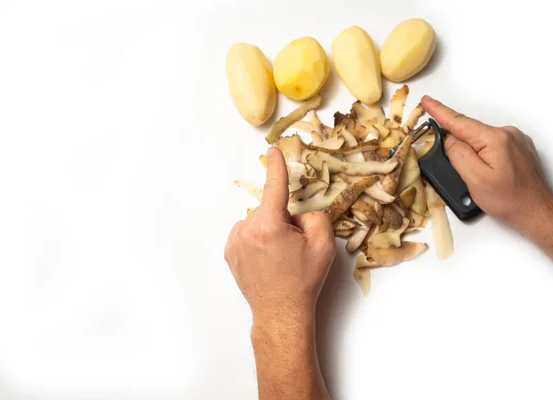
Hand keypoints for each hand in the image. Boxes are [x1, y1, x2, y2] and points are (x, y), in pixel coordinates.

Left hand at [224, 147, 335, 320]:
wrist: (280, 311)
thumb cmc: (302, 280)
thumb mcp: (323, 245)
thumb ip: (314, 216)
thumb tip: (297, 214)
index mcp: (269, 225)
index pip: (274, 187)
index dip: (276, 166)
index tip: (273, 150)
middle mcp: (246, 229)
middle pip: (271, 209)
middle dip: (284, 219)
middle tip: (293, 246)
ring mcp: (235, 241)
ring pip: (259, 221)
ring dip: (270, 230)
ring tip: (279, 257)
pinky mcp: (230, 251)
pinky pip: (248, 233)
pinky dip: (258, 239)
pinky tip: (267, 259)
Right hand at [421, 96, 552, 231]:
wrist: (536, 209)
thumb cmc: (509, 198)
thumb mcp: (475, 180)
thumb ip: (458, 155)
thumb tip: (450, 140)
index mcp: (495, 139)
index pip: (459, 122)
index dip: (439, 111)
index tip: (426, 101)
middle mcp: (507, 134)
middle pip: (470, 132)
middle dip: (458, 146)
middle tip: (459, 170)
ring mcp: (515, 140)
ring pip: (480, 141)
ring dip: (473, 154)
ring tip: (481, 178)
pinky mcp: (518, 147)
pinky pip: (491, 145)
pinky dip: (484, 155)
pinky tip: (489, 173)